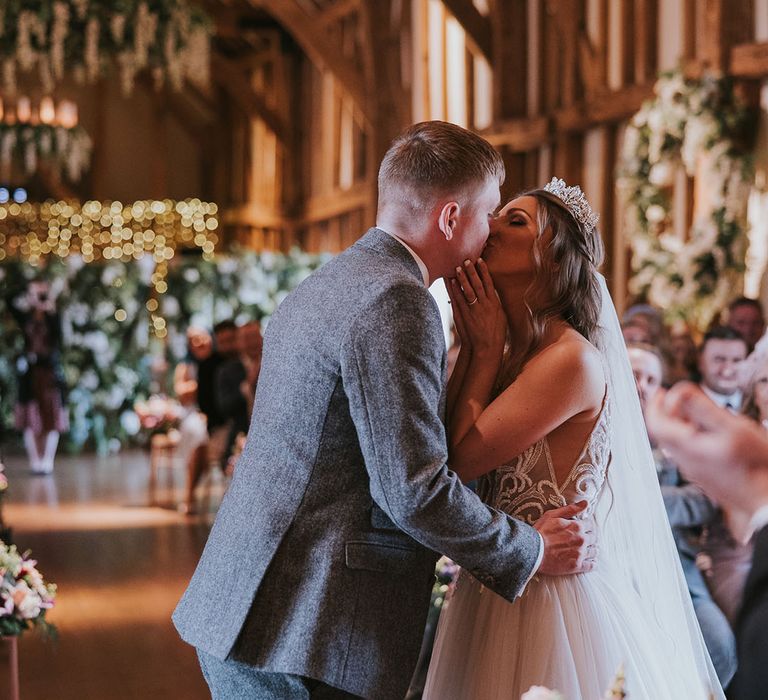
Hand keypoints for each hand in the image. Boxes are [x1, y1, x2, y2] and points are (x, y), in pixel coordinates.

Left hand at [448, 258, 506, 357]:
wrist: (487, 347)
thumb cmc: (496, 334)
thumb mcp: (500, 317)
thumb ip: (495, 304)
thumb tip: (492, 294)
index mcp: (494, 304)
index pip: (489, 283)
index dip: (483, 271)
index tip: (479, 260)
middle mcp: (485, 305)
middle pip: (477, 284)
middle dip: (471, 271)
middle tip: (466, 260)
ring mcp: (474, 310)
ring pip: (468, 290)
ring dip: (462, 278)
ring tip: (457, 267)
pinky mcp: (465, 316)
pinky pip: (459, 300)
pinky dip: (455, 290)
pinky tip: (452, 282)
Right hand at [534, 501, 596, 575]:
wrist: (532, 550)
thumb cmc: (540, 531)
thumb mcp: (552, 515)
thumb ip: (571, 509)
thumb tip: (586, 503)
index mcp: (577, 526)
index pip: (591, 525)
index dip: (587, 526)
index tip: (584, 528)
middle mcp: (581, 540)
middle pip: (594, 538)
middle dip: (591, 537)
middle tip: (586, 538)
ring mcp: (580, 554)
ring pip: (594, 551)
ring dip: (592, 549)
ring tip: (588, 550)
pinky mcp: (576, 566)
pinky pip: (591, 566)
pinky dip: (593, 564)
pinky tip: (591, 562)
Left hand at [647, 382, 767, 515]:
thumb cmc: (758, 466)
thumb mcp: (734, 428)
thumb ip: (704, 409)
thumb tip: (679, 391)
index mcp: (687, 449)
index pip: (655, 424)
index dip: (655, 405)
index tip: (662, 391)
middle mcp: (685, 462)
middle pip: (664, 432)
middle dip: (668, 411)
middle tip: (680, 397)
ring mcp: (695, 472)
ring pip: (677, 442)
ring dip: (681, 423)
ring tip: (699, 410)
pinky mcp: (705, 477)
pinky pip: (689, 452)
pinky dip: (692, 436)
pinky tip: (711, 431)